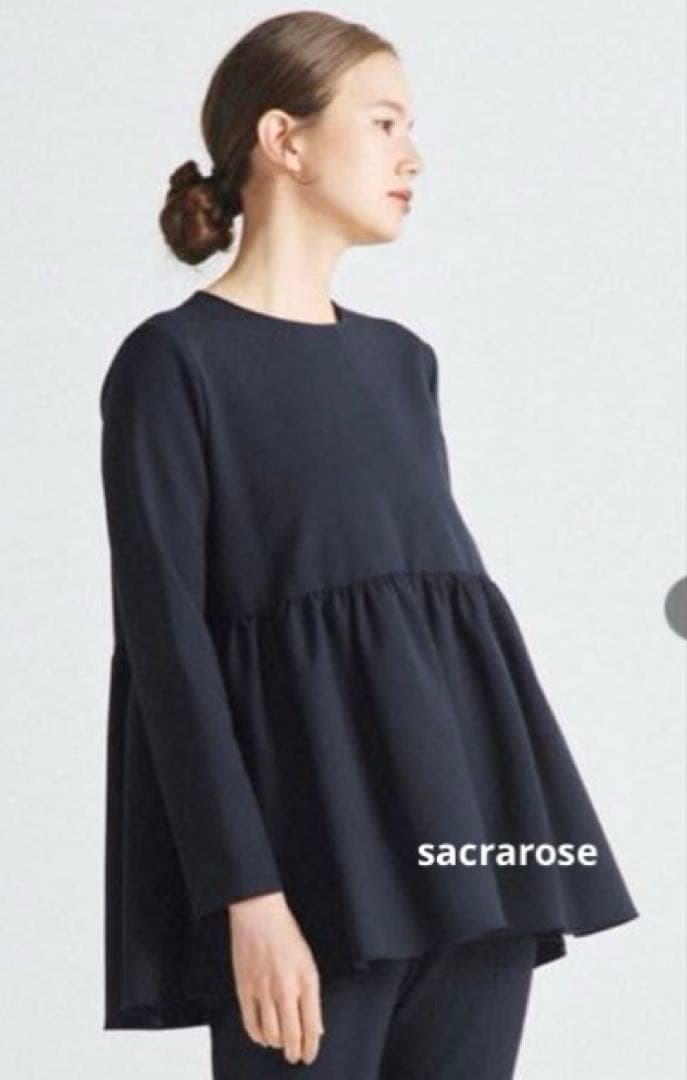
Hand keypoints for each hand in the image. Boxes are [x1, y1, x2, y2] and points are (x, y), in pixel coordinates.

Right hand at [228, 891, 324, 1065]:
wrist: (259, 914)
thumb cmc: (285, 934)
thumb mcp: (308, 963)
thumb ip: (312, 996)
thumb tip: (316, 1025)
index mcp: (306, 980)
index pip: (312, 1025)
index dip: (311, 1047)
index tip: (309, 1055)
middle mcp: (285, 988)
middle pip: (291, 1035)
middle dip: (294, 1052)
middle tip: (294, 1056)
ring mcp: (263, 989)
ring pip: (270, 1034)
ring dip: (276, 1044)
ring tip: (279, 1044)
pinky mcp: (244, 988)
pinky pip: (250, 1023)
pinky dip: (257, 1036)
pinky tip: (262, 1036)